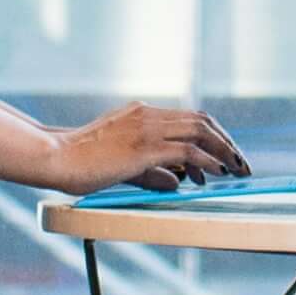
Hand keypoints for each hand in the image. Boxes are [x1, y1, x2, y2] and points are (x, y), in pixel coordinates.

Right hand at [51, 100, 249, 194]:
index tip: (225, 153)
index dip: (212, 134)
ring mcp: (146, 129)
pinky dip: (207, 161)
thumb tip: (178, 181)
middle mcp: (147, 115)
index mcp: (141, 113)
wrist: (56, 156)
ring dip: (223, 150)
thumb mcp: (123, 163)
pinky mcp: (143, 148)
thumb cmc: (82, 161)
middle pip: (201, 120)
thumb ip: (152, 170)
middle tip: (239, 162)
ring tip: (236, 169)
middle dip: (225, 141)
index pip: (189, 117)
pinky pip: (186, 151)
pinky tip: (216, 173)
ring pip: (199, 132)